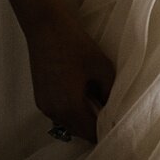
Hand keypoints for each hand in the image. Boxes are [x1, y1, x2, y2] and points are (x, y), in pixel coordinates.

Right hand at [25, 9, 114, 141]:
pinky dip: (72, 111)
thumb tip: (113, 107)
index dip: (105, 131)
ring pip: (68, 122)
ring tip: (101, 107)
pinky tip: (85, 97)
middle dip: (94, 127)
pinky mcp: (40, 97)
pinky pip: (59, 113)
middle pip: (78, 131)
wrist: (45, 26)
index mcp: (68, 107)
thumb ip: (109, 91)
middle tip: (113, 118)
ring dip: (83, 119)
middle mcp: (53, 111)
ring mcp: (44, 105)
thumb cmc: (74, 43)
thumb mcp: (101, 67)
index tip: (118, 127)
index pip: (89, 132)